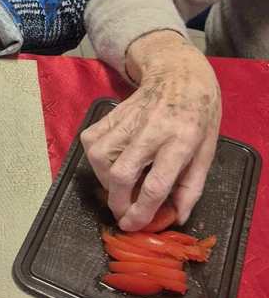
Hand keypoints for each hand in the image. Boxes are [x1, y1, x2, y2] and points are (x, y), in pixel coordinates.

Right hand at [80, 31, 221, 230]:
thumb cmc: (199, 114)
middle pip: (121, 173)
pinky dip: (94, 158)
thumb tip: (176, 216)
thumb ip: (191, 186)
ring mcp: (128, 119)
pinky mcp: (111, 113)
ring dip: (105, 180)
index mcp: (182, 140)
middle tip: (123, 212)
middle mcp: (152, 129)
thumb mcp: (207, 150)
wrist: (180, 73)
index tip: (133, 224)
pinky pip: (90, 140)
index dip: (142, 211)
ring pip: (99, 157)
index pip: (156, 183)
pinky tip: (108, 163)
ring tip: (118, 185)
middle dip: (118, 201)